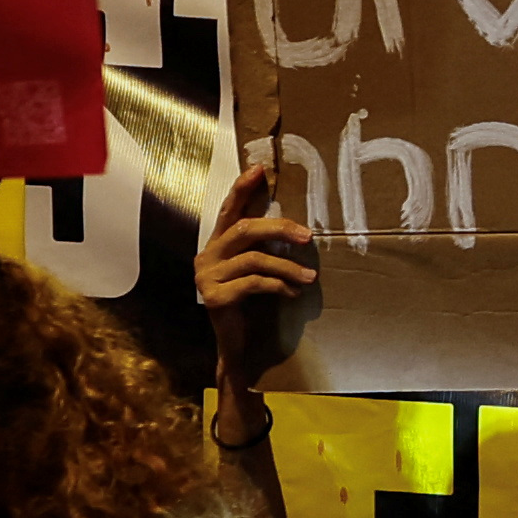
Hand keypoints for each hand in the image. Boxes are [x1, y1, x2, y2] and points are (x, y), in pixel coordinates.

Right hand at [195, 160, 323, 381]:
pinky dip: (279, 285)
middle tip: (308, 236)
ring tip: (310, 276)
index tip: (260, 169)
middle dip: (279, 228)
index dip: (242, 188)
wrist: (237, 347)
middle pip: (245, 230)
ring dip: (288, 266)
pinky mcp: (214, 297)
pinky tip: (294, 293)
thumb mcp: (257, 271)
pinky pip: (253, 283)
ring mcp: (207, 277)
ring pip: (254, 259)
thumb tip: (297, 228)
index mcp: (216, 245)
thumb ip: (264, 249)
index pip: (227, 210)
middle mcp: (206, 256)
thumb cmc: (251, 305)